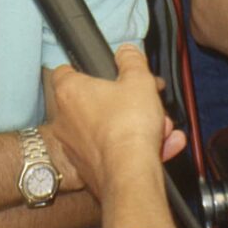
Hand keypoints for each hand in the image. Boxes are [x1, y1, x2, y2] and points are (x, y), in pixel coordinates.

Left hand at [49, 45, 185, 198]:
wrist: (130, 176)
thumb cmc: (128, 126)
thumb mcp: (138, 80)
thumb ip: (132, 60)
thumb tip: (126, 51)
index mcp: (70, 92)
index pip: (66, 71)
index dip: (86, 69)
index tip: (104, 72)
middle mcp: (65, 120)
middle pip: (95, 102)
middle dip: (125, 102)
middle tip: (145, 102)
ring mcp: (75, 148)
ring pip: (108, 129)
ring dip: (135, 127)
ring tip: (161, 128)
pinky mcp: (88, 170)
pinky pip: (113, 153)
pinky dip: (134, 149)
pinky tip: (162, 147)